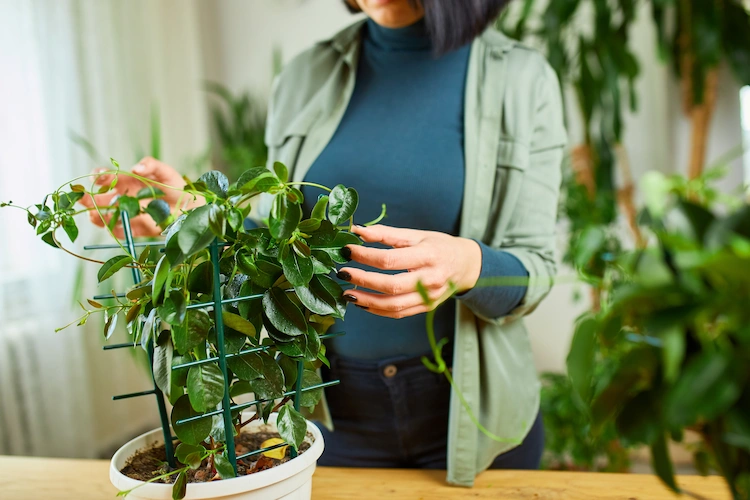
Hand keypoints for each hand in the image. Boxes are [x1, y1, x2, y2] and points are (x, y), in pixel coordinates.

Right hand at [78, 157, 198, 237]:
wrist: (191, 208)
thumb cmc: (176, 187)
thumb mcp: (166, 172)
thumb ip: (151, 165)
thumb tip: (135, 167)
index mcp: (128, 182)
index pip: (109, 178)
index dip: (100, 177)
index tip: (97, 177)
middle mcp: (125, 198)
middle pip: (102, 199)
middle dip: (90, 198)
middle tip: (83, 199)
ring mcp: (129, 214)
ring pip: (107, 216)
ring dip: (98, 216)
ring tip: (93, 216)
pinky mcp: (137, 229)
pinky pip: (122, 232)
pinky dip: (116, 231)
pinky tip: (113, 229)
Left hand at [337, 225, 481, 318]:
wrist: (467, 265)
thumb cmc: (440, 246)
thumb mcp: (416, 235)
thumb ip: (387, 234)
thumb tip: (357, 230)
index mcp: (429, 256)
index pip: (390, 259)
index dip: (365, 256)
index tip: (348, 250)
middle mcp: (431, 279)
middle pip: (391, 285)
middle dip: (363, 280)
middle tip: (342, 273)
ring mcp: (430, 297)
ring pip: (394, 305)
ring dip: (367, 301)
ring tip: (347, 293)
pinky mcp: (427, 308)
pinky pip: (399, 313)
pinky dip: (378, 310)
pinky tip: (363, 303)